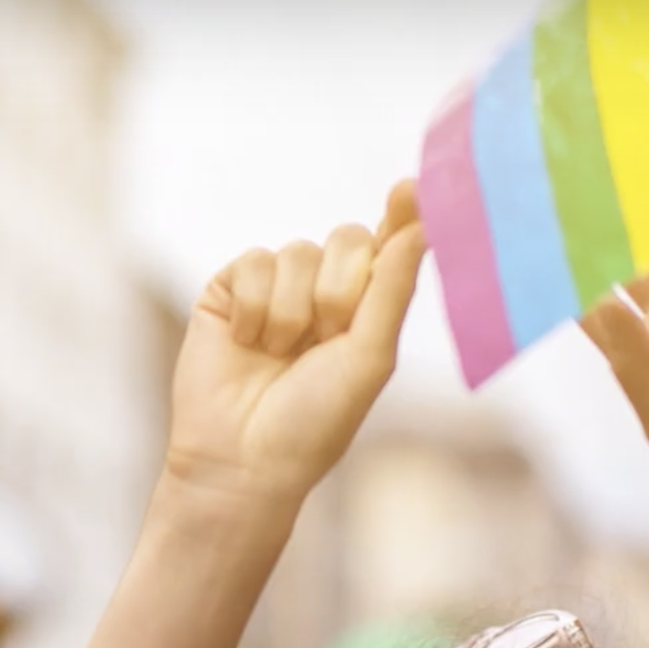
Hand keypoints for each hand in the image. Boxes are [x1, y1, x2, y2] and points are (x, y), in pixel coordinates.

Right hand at [163, 181, 427, 510]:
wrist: (241, 460)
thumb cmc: (313, 423)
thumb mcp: (368, 358)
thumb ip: (392, 290)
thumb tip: (420, 224)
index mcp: (367, 309)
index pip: (391, 245)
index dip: (403, 213)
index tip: (409, 187)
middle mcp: (323, 291)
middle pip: (347, 239)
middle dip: (339, 291)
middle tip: (324, 341)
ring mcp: (274, 288)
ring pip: (297, 252)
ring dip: (291, 312)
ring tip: (277, 355)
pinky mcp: (228, 289)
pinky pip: (252, 262)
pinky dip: (253, 309)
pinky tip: (244, 343)